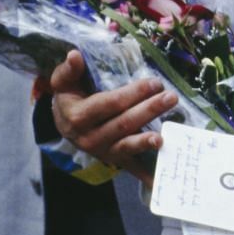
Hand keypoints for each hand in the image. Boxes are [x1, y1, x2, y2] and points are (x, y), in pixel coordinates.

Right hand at [47, 49, 176, 185]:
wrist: (63, 125)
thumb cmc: (69, 98)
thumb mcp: (63, 83)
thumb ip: (69, 70)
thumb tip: (75, 54)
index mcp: (79, 117)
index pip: (110, 104)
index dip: (133, 94)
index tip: (154, 83)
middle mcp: (90, 138)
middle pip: (123, 124)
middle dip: (149, 111)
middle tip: (170, 98)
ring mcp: (103, 152)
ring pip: (127, 146)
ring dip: (146, 141)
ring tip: (164, 137)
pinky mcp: (114, 160)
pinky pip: (132, 167)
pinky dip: (146, 175)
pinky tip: (162, 180)